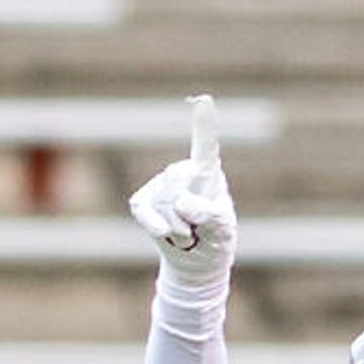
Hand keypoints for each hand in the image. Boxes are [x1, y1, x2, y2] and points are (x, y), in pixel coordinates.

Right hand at [128, 93, 234, 290]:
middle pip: (177, 186)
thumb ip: (208, 214)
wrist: (195, 263)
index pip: (205, 148)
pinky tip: (163, 233)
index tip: (204, 100)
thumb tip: (182, 201)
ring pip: (162, 203)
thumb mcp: (221, 230)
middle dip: (187, 216)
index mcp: (209, 173)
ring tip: (187, 234)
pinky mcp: (144, 200)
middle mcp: (183, 172)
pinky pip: (142, 209)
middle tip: (198, 231)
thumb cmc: (215, 240)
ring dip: (175, 227)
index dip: (203, 126)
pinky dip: (153, 225)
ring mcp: (161, 186)